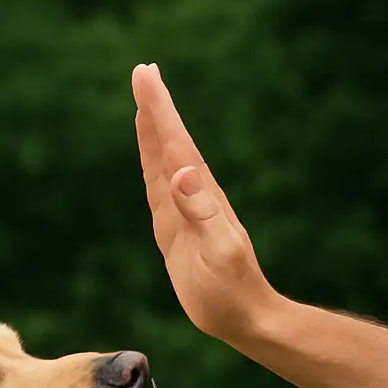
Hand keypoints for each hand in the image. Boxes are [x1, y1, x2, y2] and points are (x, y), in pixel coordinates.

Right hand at [132, 63, 279, 342]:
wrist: (244, 316)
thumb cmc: (233, 288)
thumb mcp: (219, 250)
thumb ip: (201, 210)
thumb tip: (181, 171)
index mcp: (200, 194)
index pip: (175, 143)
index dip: (159, 109)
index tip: (146, 76)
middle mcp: (192, 195)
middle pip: (168, 142)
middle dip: (155, 107)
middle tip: (143, 71)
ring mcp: (183, 211)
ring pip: (162, 161)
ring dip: (152, 131)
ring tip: (144, 102)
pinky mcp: (175, 230)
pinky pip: (157, 189)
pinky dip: (151, 165)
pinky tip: (150, 155)